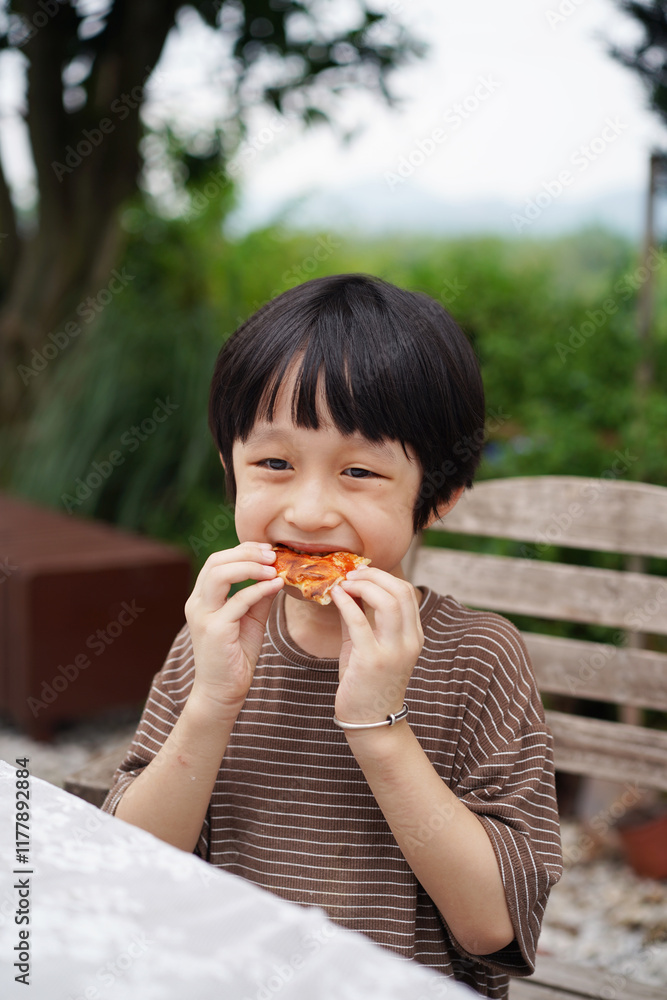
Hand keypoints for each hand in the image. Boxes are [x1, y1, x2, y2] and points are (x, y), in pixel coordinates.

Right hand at [184, 542, 283, 720]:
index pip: (217, 561)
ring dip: (250, 566)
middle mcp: (197, 603)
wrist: (223, 691)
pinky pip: (239, 600)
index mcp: (202, 598)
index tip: (267, 550)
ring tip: (273, 567)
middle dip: (246, 553)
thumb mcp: (250, 619)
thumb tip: (277, 573)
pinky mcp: (215, 630)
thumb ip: (259, 596)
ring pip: (220, 574)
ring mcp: (203, 616)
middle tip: (273, 554)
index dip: (242, 550)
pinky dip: (259, 589)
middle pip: (215, 562)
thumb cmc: (236, 655)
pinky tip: (277, 585)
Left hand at [330, 568, 423, 725]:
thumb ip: (360, 618)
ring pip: (387, 602)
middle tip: (351, 574)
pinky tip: (334, 595)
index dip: (383, 576)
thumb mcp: (368, 645)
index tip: (361, 573)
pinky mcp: (372, 661)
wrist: (370, 722)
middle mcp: (409, 641)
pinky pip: (360, 622)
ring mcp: (393, 651)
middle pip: (400, 592)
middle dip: (373, 576)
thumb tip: (345, 589)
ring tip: (343, 583)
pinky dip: (346, 603)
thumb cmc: (367, 682)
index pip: (407, 592)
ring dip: (362, 586)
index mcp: (414, 636)